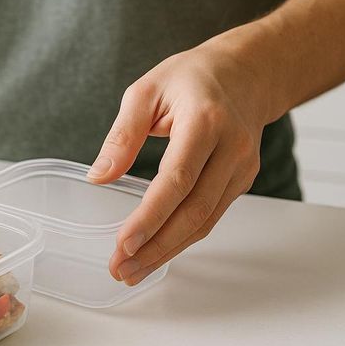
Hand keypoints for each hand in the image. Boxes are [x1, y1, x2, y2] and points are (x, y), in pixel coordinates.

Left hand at [87, 41, 272, 285]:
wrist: (246, 73)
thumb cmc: (190, 77)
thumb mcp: (146, 90)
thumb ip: (122, 135)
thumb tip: (98, 177)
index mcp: (205, 121)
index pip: (178, 179)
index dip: (151, 215)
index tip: (124, 242)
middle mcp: (231, 149)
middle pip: (194, 210)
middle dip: (156, 246)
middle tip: (120, 269)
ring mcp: (241, 168)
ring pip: (205, 221)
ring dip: (167, 251)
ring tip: (131, 272)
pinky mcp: (241, 181)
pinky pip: (211, 216)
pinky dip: (182, 238)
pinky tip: (156, 252)